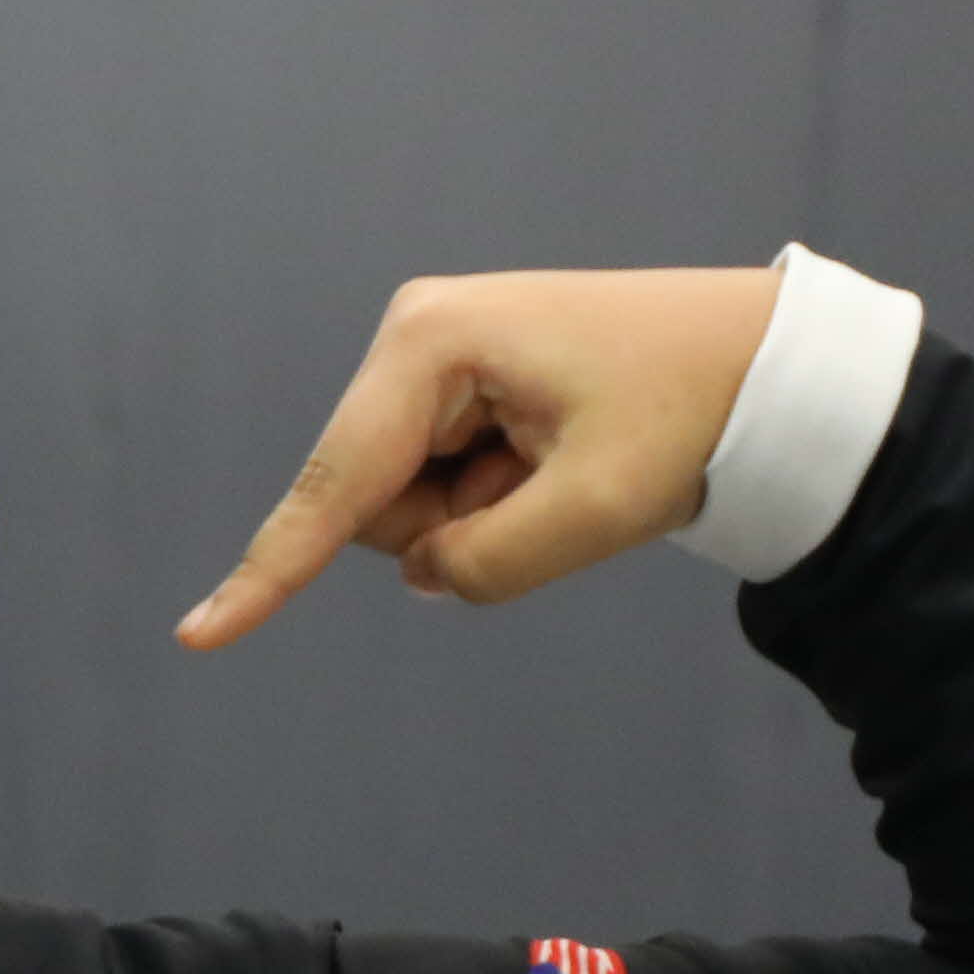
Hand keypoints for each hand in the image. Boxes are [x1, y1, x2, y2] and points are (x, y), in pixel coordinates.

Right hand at [177, 264, 787, 646]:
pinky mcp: (466, 377)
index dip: (269, 570)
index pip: (336, 485)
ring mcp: (439, 354)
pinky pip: (448, 477)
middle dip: (455, 522)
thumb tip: (426, 570)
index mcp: (432, 343)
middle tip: (558, 483)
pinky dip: (502, 492)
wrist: (776, 363)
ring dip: (487, 510)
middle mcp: (417, 336)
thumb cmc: (695, 411)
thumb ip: (484, 566)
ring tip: (568, 463)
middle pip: (375, 497)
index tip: (197, 637)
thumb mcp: (595, 510)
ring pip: (412, 497)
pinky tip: (562, 453)